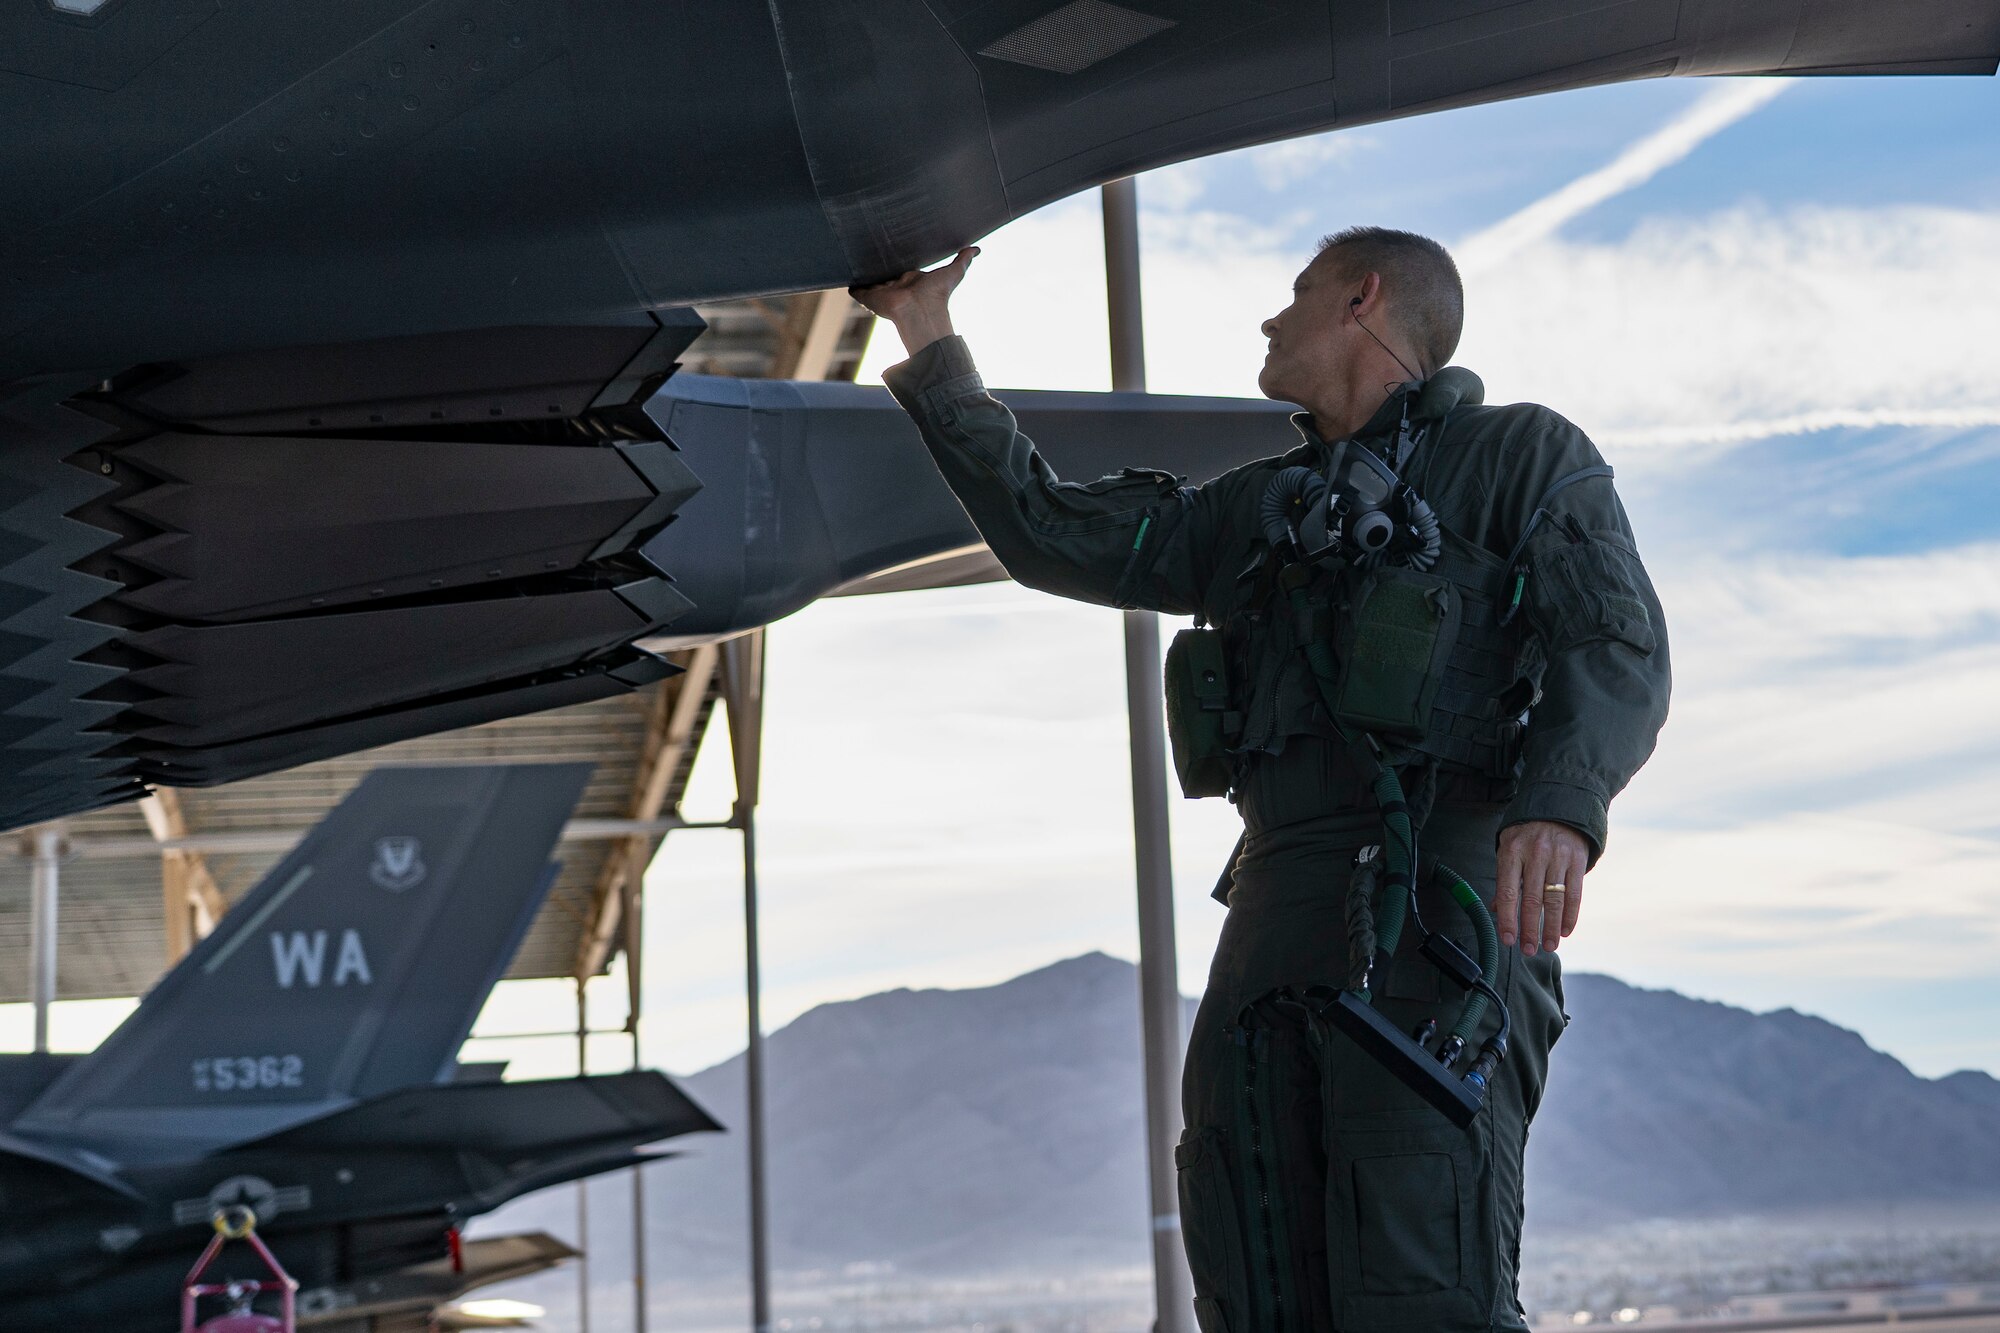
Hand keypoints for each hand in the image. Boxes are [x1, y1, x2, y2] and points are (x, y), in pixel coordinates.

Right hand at [850, 246, 978, 355]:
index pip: (902, 271)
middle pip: (885, 275)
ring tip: (853, 260)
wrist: (919, 309)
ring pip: (870, 282)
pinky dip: (852, 285)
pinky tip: (846, 275)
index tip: (893, 249)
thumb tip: (977, 249)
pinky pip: (857, 290)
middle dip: (879, 266)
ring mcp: (881, 292)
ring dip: (864, 274)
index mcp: (911, 281)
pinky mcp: (869, 297)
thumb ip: (963, 261)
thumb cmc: (937, 294)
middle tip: (871, 252)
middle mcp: (895, 286)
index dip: (898, 262)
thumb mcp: (954, 273)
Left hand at [1494, 820, 1589, 955]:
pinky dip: (1571, 915)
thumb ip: (1505, 877)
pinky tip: (1566, 931)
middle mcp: (1535, 854)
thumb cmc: (1528, 832)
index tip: (1508, 940)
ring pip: (1555, 900)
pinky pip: (1575, 893)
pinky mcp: (1577, 859)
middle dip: (1530, 929)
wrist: (1560, 803)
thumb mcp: (1509, 847)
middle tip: (1528, 950)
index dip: (1507, 919)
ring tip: (1549, 946)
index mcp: (1512, 851)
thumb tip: (1496, 909)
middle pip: (1531, 900)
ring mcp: (1558, 856)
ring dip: (1552, 927)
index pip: (1507, 892)